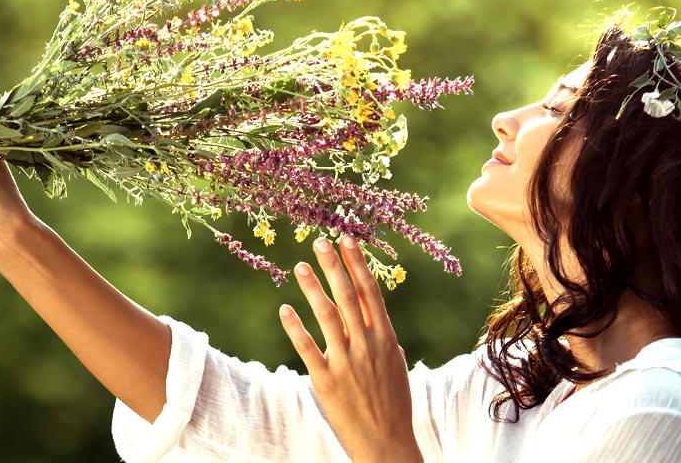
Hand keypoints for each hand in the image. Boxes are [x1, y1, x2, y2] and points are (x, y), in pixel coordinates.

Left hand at [279, 236, 421, 462]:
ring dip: (313, 289)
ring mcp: (346, 362)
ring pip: (327, 317)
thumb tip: (378, 326)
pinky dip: (295, 328)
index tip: (347, 239)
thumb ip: (385, 342)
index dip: (358, 264)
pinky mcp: (326, 380)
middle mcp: (367, 345)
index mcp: (386, 338)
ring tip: (300, 266)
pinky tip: (284, 309)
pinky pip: (307, 348)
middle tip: (320, 240)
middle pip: (349, 297)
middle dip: (334, 266)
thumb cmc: (392, 403)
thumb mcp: (396, 367)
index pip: (371, 292)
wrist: (385, 441)